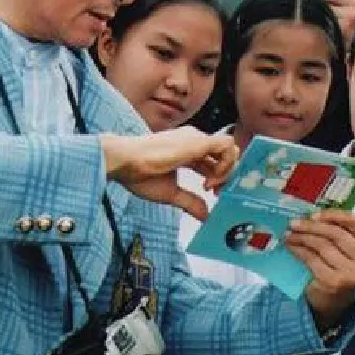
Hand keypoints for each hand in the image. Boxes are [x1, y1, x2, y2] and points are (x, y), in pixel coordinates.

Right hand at [101, 128, 239, 221]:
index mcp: (187, 150)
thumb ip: (190, 202)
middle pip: (223, 154)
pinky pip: (227, 146)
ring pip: (228, 148)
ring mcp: (197, 139)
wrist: (127, 162)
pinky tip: (211, 180)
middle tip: (216, 193)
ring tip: (212, 186)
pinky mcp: (198, 141)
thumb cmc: (140, 174)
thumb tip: (204, 216)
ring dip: (227, 169)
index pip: (212, 160)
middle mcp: (194, 141)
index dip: (217, 177)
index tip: (211, 192)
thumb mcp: (170, 193)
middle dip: (225, 175)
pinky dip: (226, 164)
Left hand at [285, 210, 354, 330]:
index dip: (332, 215)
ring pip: (322, 245)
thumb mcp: (349, 253)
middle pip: (336, 234)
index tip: (313, 214)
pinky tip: (291, 246)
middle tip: (294, 223)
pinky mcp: (334, 282)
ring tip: (290, 234)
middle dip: (312, 226)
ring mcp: (351, 273)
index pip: (354, 223)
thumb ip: (341, 234)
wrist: (334, 304)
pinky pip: (312, 259)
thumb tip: (313, 214)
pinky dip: (298, 250)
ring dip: (302, 237)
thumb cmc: (341, 272)